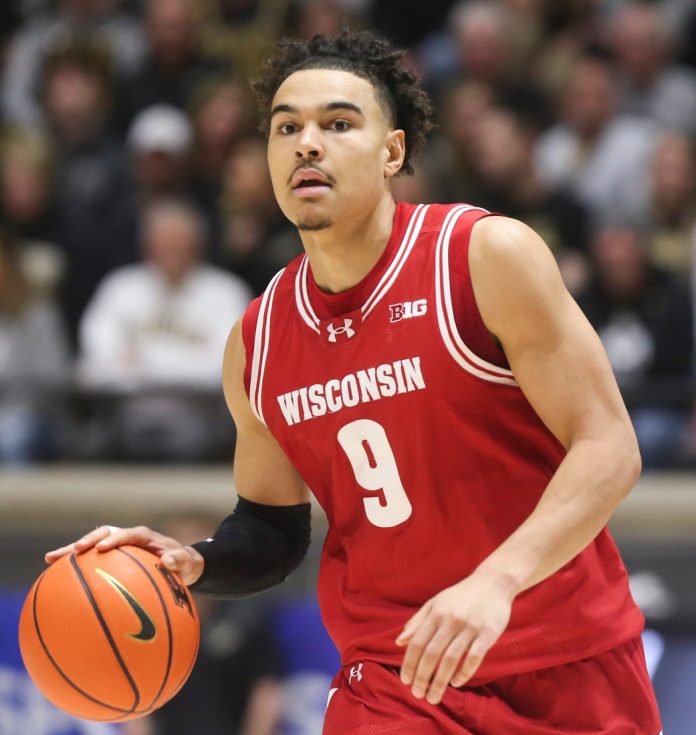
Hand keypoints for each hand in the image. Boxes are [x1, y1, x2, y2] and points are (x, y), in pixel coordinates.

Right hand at [45, 525, 204, 585]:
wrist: (181, 564)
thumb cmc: (185, 563)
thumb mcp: (188, 562)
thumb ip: (180, 560)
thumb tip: (168, 562)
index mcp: (144, 536)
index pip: (128, 533)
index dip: (115, 538)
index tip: (103, 548)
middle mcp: (128, 538)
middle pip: (103, 534)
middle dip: (87, 541)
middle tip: (72, 551)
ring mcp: (118, 547)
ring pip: (92, 546)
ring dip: (72, 551)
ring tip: (49, 559)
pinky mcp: (112, 559)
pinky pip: (92, 562)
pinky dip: (75, 568)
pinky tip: (56, 581)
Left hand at [395, 569, 514, 704]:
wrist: (493, 583)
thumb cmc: (460, 595)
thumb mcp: (436, 603)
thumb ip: (417, 622)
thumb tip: (399, 642)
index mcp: (436, 613)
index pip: (418, 642)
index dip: (410, 663)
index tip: (405, 681)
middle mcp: (451, 620)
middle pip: (432, 654)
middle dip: (422, 677)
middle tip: (418, 695)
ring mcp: (470, 627)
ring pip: (451, 660)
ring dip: (440, 682)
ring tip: (433, 697)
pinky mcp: (488, 633)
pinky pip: (474, 658)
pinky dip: (463, 673)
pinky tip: (455, 683)